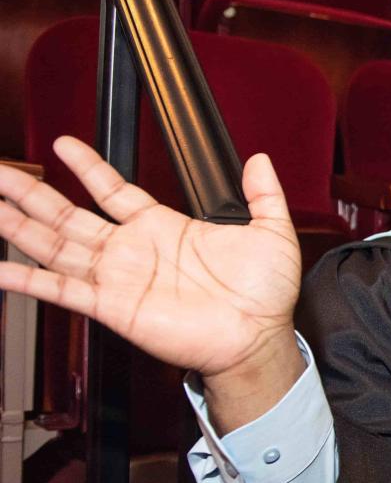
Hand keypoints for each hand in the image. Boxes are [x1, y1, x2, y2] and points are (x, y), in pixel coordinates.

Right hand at [0, 137, 303, 422]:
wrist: (259, 338)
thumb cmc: (264, 296)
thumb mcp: (272, 232)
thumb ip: (263, 194)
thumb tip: (259, 161)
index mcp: (164, 227)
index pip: (113, 189)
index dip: (88, 166)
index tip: (64, 143)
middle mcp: (134, 251)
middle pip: (67, 213)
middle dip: (30, 192)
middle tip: (0, 171)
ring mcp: (119, 278)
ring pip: (55, 244)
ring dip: (19, 226)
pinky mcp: (112, 306)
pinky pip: (62, 289)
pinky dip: (28, 279)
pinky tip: (0, 268)